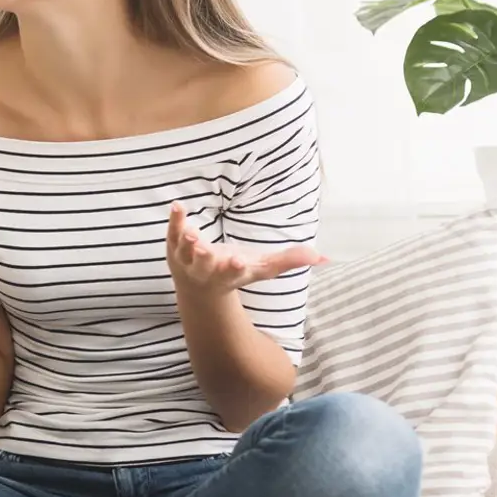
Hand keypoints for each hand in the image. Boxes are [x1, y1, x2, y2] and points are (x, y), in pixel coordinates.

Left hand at [165, 202, 324, 295]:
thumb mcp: (262, 268)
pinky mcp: (175, 248)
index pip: (232, 273)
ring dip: (185, 241)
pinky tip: (177, 206)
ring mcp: (186, 260)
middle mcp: (205, 271)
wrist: (199, 289)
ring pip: (184, 251)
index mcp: (229, 275)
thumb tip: (323, 257)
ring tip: (188, 230)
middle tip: (203, 249)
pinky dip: (175, 220)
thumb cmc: (235, 273)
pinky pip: (172, 233)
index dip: (234, 267)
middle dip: (204, 258)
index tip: (239, 261)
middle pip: (204, 266)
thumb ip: (289, 261)